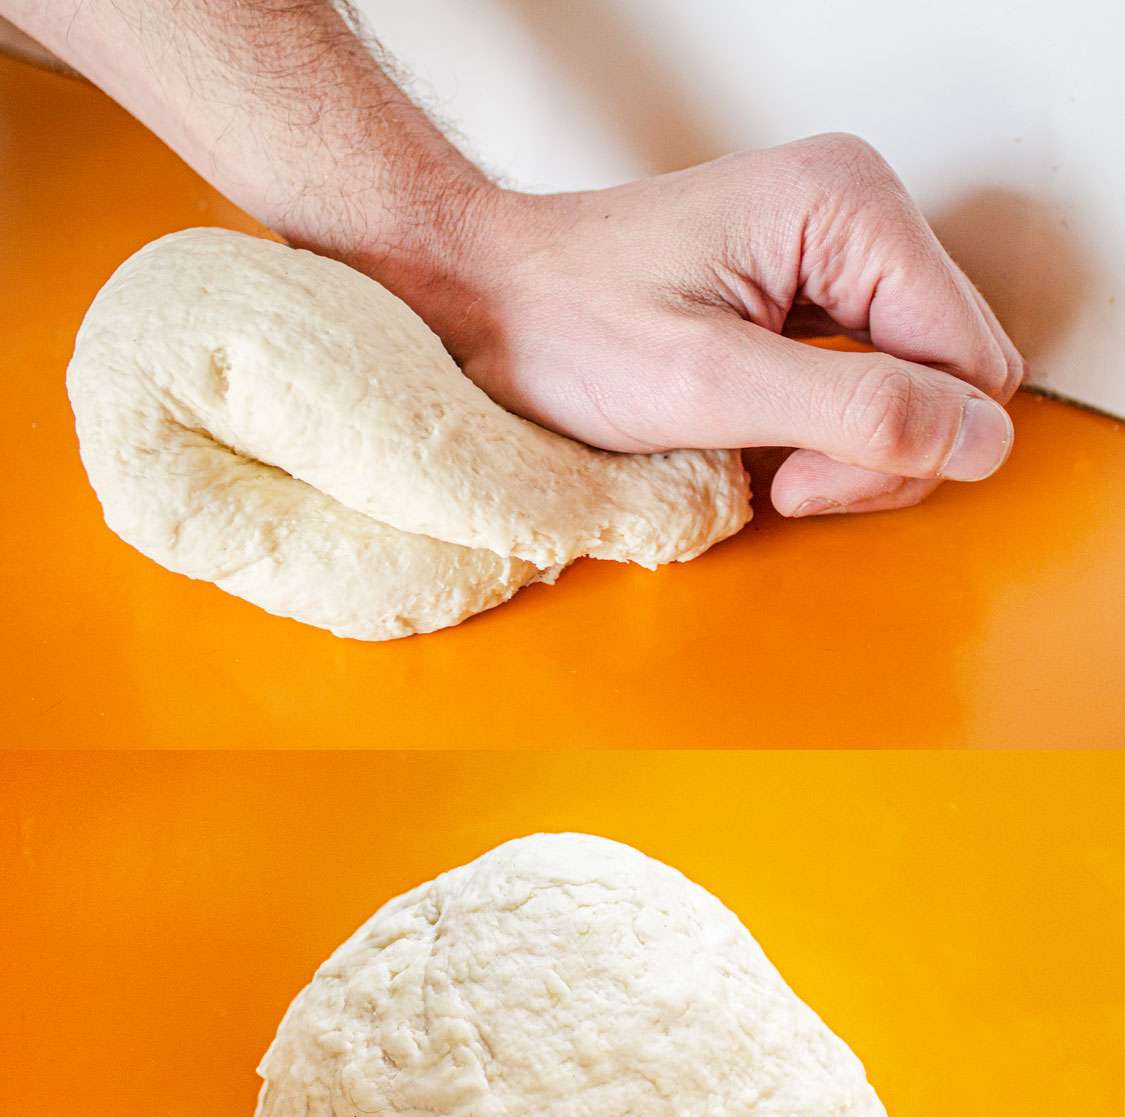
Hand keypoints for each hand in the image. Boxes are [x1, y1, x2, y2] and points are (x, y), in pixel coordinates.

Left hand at [424, 135, 1023, 517]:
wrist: (487, 300)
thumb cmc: (566, 329)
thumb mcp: (710, 388)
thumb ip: (857, 412)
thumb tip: (984, 440)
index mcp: (849, 208)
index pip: (970, 362)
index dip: (902, 443)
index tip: (797, 475)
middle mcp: (860, 211)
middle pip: (955, 374)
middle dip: (878, 450)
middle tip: (778, 474)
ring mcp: (838, 246)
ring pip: (919, 383)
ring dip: (851, 447)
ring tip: (762, 458)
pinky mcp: (811, 282)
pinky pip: (873, 374)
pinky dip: (829, 426)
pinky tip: (765, 431)